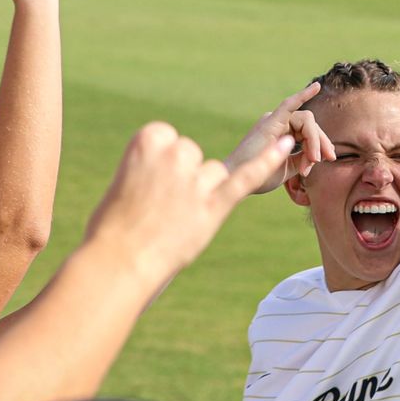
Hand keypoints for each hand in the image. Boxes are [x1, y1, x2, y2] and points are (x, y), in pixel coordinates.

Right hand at [87, 122, 293, 281]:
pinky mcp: (216, 204)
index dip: (164, 167)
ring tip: (176, 219)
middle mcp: (176, 153)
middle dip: (185, 180)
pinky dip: (268, 163)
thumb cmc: (116, 225)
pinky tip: (284, 148)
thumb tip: (176, 176)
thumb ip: (155, 169)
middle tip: (161, 208)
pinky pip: (248, 178)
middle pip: (195, 157)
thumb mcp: (127, 182)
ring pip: (214, 174)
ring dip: (203, 194)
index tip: (150, 185)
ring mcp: (198, 179)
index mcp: (148, 139)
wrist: (119, 261)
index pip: (170, 141)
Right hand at [226, 82, 335, 194]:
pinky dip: (302, 95)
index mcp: (281, 132)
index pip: (309, 131)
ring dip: (315, 138)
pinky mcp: (270, 121)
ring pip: (306, 120)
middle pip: (310, 124)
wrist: (239, 182)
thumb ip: (303, 158)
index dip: (321, 143)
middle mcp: (277, 123)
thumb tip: (317, 154)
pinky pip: (289, 104)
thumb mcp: (288, 168)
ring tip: (314, 159)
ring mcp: (273, 120)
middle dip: (322, 141)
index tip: (330, 159)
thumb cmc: (259, 177)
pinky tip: (316, 87)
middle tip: (329, 159)